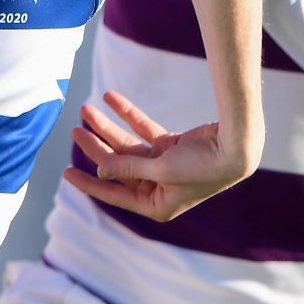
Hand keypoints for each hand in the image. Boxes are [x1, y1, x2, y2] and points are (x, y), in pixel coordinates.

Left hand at [64, 90, 251, 221]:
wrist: (239, 147)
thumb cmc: (202, 166)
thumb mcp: (160, 169)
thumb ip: (128, 168)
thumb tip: (100, 169)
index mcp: (155, 205)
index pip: (114, 194)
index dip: (88, 182)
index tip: (64, 172)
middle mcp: (158, 188)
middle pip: (118, 165)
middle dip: (96, 146)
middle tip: (75, 130)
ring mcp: (164, 166)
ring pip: (128, 146)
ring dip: (108, 127)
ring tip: (86, 110)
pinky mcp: (172, 146)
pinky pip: (144, 130)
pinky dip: (129, 115)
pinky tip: (111, 99)